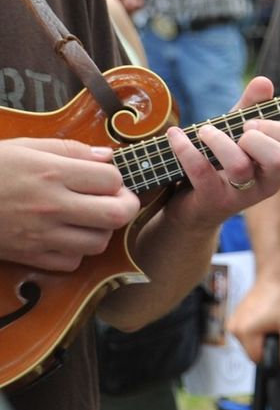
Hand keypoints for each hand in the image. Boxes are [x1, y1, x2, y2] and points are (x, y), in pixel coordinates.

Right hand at [0, 137, 141, 269]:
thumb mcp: (23, 147)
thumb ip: (69, 150)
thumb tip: (107, 156)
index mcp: (51, 173)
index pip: (112, 179)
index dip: (116, 178)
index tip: (106, 178)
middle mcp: (51, 206)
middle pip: (117, 215)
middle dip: (125, 206)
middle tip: (114, 200)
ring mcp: (40, 234)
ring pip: (98, 242)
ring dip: (101, 230)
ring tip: (88, 218)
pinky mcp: (27, 256)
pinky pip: (71, 262)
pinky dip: (76, 252)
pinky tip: (66, 236)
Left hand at [164, 77, 279, 232]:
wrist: (192, 210)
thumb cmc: (220, 166)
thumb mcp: (237, 134)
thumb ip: (252, 108)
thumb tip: (264, 81)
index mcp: (278, 166)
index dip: (276, 127)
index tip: (252, 123)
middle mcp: (266, 184)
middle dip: (256, 136)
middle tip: (238, 132)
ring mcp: (240, 196)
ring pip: (239, 166)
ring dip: (218, 140)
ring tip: (204, 132)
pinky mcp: (212, 202)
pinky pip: (202, 173)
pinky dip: (186, 148)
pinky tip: (175, 135)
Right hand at [231, 277, 279, 371]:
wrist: (272, 279)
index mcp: (246, 332)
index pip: (257, 358)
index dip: (271, 355)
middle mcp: (234, 330)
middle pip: (252, 352)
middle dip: (265, 345)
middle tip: (277, 330)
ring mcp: (231, 324)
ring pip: (248, 344)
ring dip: (260, 339)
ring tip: (271, 323)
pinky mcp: (232, 320)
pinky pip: (245, 335)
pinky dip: (255, 332)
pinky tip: (264, 321)